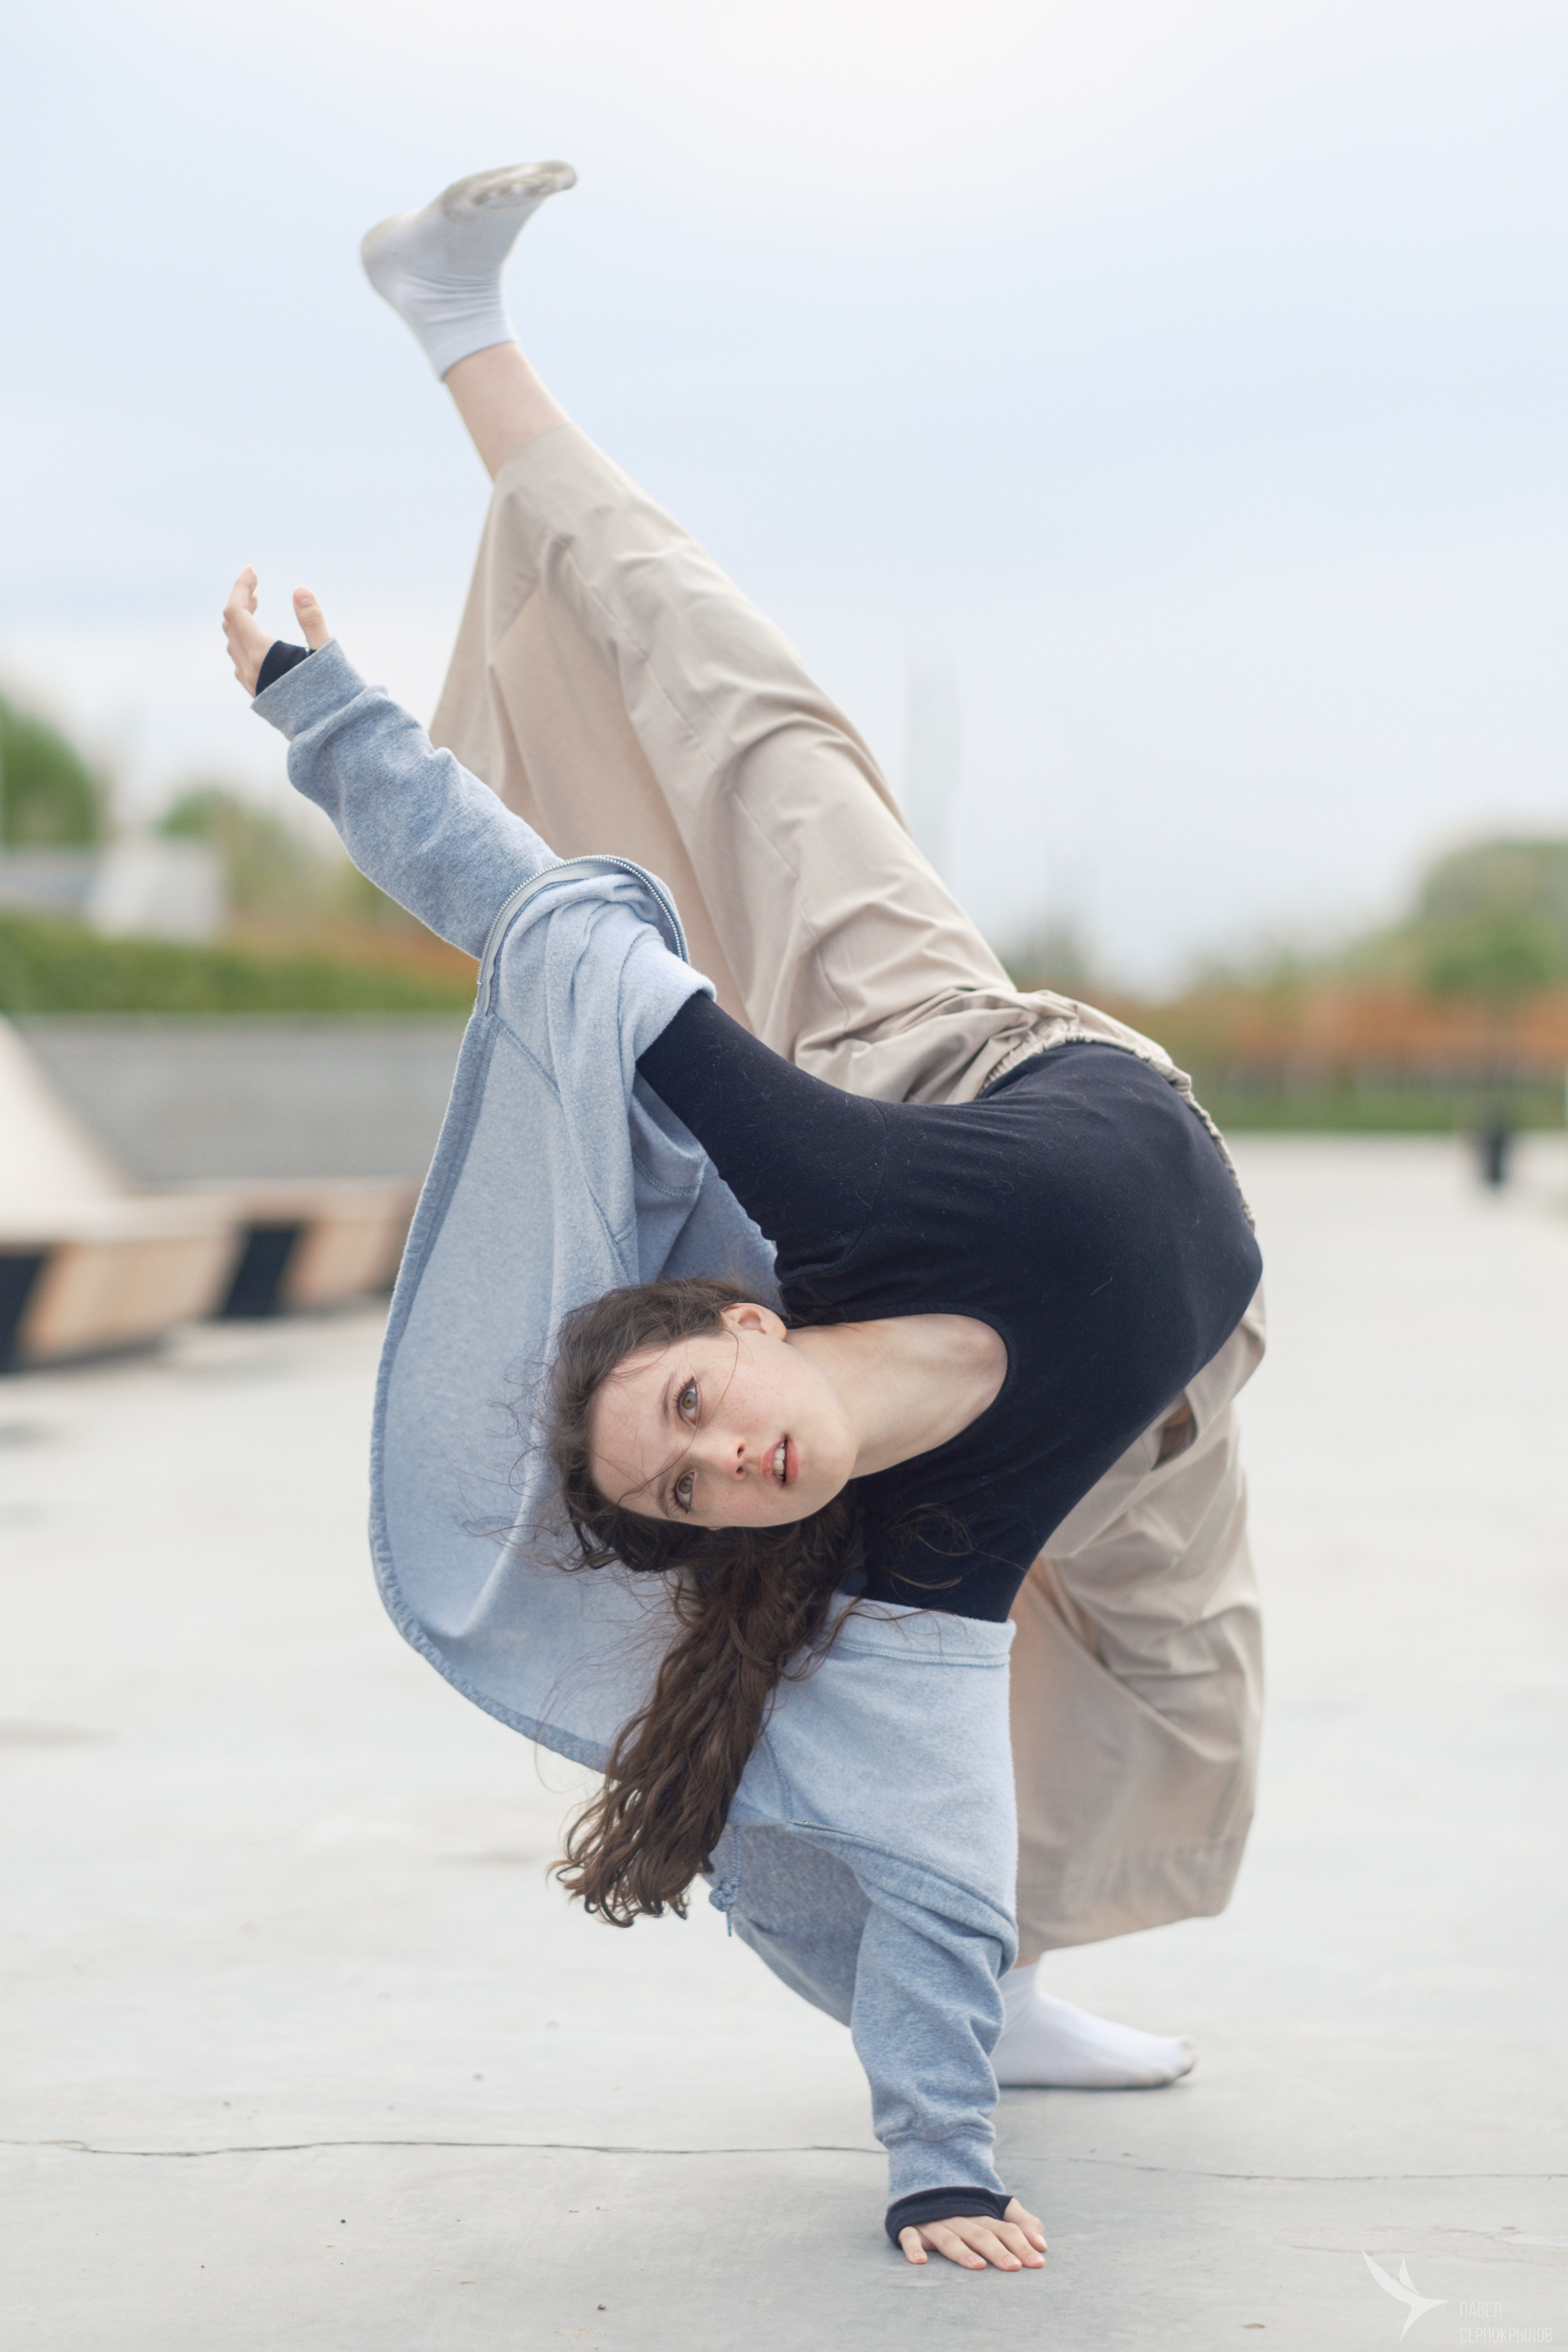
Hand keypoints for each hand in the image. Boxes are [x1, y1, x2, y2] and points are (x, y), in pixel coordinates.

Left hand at [222, 569, 330, 694]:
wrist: (330, 737)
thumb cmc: (332, 696)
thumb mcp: (326, 654)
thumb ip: (312, 620)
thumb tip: (300, 589)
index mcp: (261, 655)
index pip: (236, 611)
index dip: (241, 586)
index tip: (252, 569)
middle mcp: (248, 668)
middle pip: (230, 625)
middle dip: (241, 601)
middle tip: (257, 586)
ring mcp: (250, 683)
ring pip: (232, 643)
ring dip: (240, 621)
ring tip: (256, 606)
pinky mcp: (257, 694)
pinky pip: (239, 660)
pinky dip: (243, 640)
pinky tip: (258, 639)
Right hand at [898, 2197, 1046, 2270]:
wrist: (926, 2185)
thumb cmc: (968, 2210)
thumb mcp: (996, 2210)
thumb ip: (1022, 2223)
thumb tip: (1043, 2245)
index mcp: (981, 2214)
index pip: (1005, 2228)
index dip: (1022, 2243)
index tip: (1038, 2262)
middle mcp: (960, 2218)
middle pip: (981, 2234)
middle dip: (998, 2250)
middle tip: (1014, 2267)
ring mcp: (935, 2223)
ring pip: (949, 2238)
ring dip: (963, 2252)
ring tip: (978, 2266)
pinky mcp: (912, 2227)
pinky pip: (910, 2236)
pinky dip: (913, 2247)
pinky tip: (920, 2261)